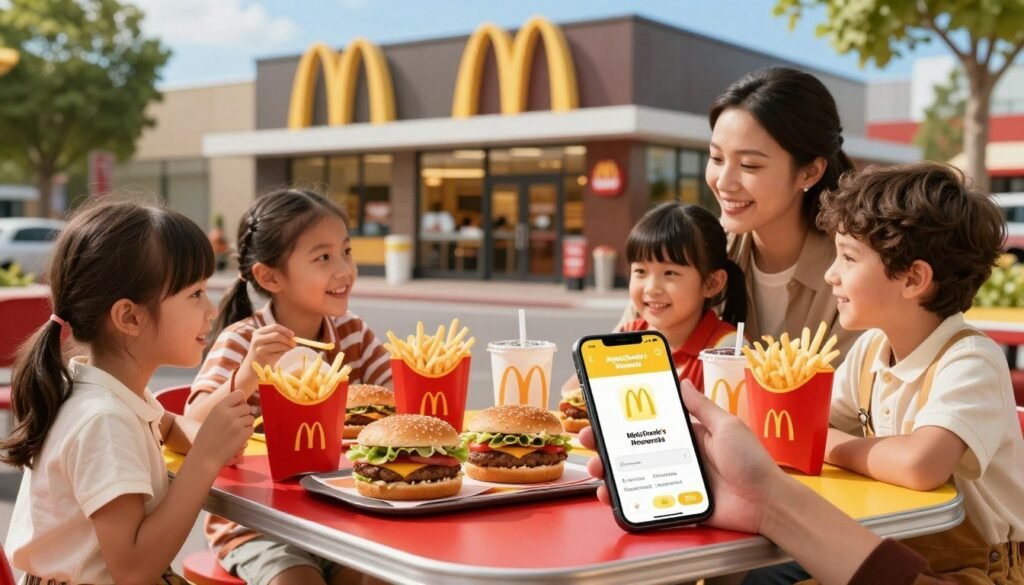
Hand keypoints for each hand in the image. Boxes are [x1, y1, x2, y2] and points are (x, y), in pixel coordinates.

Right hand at [191, 390, 252, 468]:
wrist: (205, 457)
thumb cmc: (207, 438)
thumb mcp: (212, 417)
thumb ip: (226, 408)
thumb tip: (243, 399)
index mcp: (219, 407)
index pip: (239, 394)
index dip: (240, 401)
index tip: (237, 408)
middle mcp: (229, 413)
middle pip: (247, 407)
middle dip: (243, 415)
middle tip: (234, 425)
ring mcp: (237, 423)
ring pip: (251, 418)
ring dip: (245, 425)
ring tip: (233, 433)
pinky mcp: (243, 434)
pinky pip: (251, 429)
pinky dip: (246, 434)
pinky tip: (235, 439)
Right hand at [239, 324, 295, 387]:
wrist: (251, 368)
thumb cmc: (263, 353)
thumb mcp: (266, 341)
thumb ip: (277, 336)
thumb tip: (293, 337)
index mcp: (258, 332)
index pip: (274, 327)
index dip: (285, 330)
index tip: (293, 335)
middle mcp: (257, 339)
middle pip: (277, 335)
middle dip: (288, 339)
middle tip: (294, 344)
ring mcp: (259, 349)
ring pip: (279, 344)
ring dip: (287, 347)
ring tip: (290, 349)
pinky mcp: (263, 358)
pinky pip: (278, 353)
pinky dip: (284, 353)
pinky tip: (283, 354)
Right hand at [580, 379, 785, 534]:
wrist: (767, 503)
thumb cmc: (752, 462)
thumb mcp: (726, 425)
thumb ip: (701, 407)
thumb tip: (680, 380)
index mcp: (687, 434)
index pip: (649, 422)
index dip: (624, 416)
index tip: (602, 409)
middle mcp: (675, 456)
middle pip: (632, 447)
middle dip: (605, 441)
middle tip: (588, 437)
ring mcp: (672, 480)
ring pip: (631, 474)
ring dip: (607, 469)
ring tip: (596, 465)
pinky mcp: (673, 503)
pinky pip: (642, 500)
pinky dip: (621, 498)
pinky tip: (609, 495)